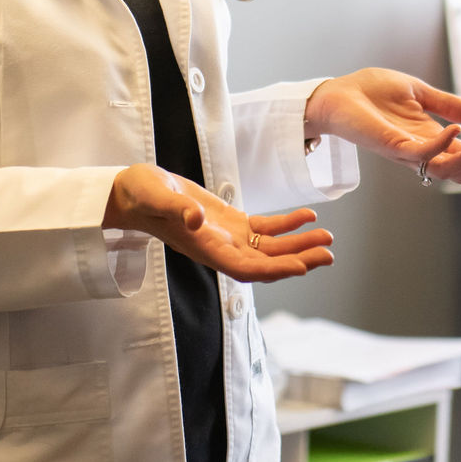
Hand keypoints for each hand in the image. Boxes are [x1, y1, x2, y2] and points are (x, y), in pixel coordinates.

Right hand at [103, 164, 335, 282]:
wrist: (132, 191)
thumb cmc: (140, 194)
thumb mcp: (156, 196)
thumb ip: (177, 209)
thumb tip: (197, 220)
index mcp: (204, 248)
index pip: (244, 268)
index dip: (274, 270)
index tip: (301, 266)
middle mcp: (219, 248)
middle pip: (265, 263)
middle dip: (298, 259)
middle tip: (328, 252)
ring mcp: (227, 237)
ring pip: (270, 248)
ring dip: (298, 244)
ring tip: (327, 237)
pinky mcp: (230, 222)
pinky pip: (264, 228)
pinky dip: (286, 224)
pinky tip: (307, 215)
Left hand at [304, 68, 460, 183]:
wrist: (339, 91)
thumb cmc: (371, 91)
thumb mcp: (417, 92)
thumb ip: (445, 103)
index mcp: (428, 137)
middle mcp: (420, 150)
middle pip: (459, 170)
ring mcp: (406, 151)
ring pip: (446, 171)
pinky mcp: (392, 146)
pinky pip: (423, 155)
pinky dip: (443, 144)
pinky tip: (457, 128)